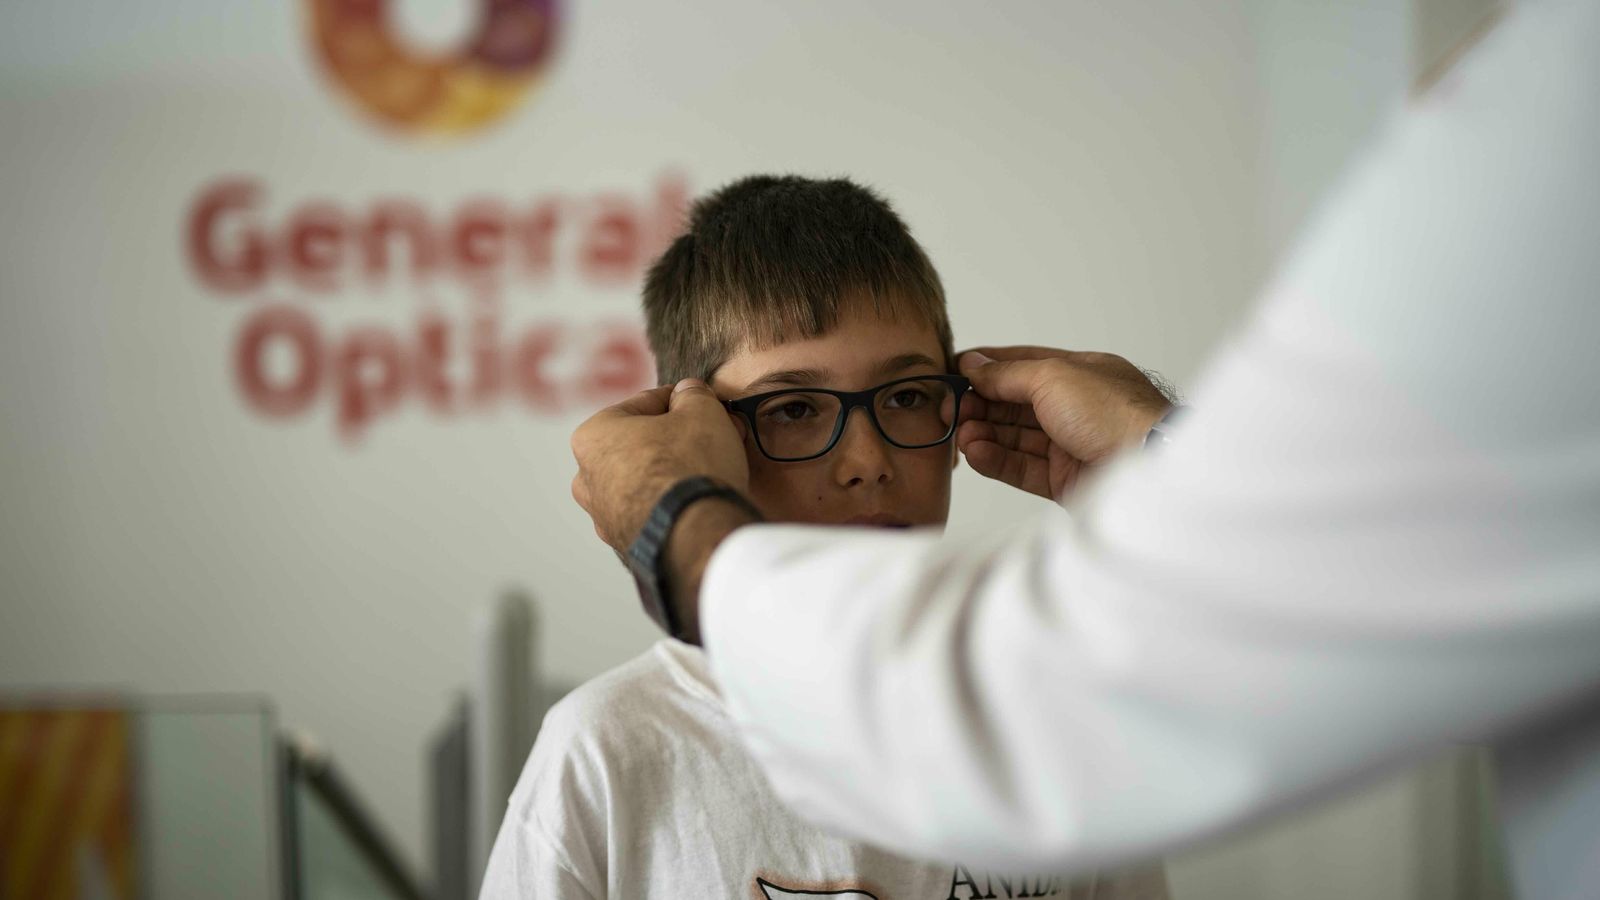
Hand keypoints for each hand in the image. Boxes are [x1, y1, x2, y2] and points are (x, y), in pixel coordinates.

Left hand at [571, 380, 749, 551]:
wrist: (696, 533)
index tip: (700, 404)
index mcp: (592, 436)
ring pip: (642, 480)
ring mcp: (603, 516)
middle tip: (707, 437)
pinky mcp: (625, 544)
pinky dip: (670, 504)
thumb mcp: (701, 411)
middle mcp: (586, 478)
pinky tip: (696, 500)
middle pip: (638, 444)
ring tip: (706, 470)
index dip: (679, 401)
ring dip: (670, 472)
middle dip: (672, 439)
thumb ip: (692, 394)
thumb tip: (689, 393)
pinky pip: (651, 512)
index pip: (643, 405)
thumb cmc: (690, 467)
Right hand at [956, 346, 1170, 498]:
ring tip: (961, 435)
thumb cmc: (1112, 412)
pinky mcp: (1064, 479)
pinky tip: (975, 453)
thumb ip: (1007, 373)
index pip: (1022, 365)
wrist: (1148, 465)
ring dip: (983, 434)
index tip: (953, 373)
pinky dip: (996, 460)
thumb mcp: (1053, 376)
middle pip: (1013, 404)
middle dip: (979, 405)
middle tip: (951, 410)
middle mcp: (1073, 407)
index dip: (986, 368)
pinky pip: (1021, 467)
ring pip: (1014, 437)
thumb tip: (974, 364)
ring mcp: (1069, 444)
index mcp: (1077, 373)